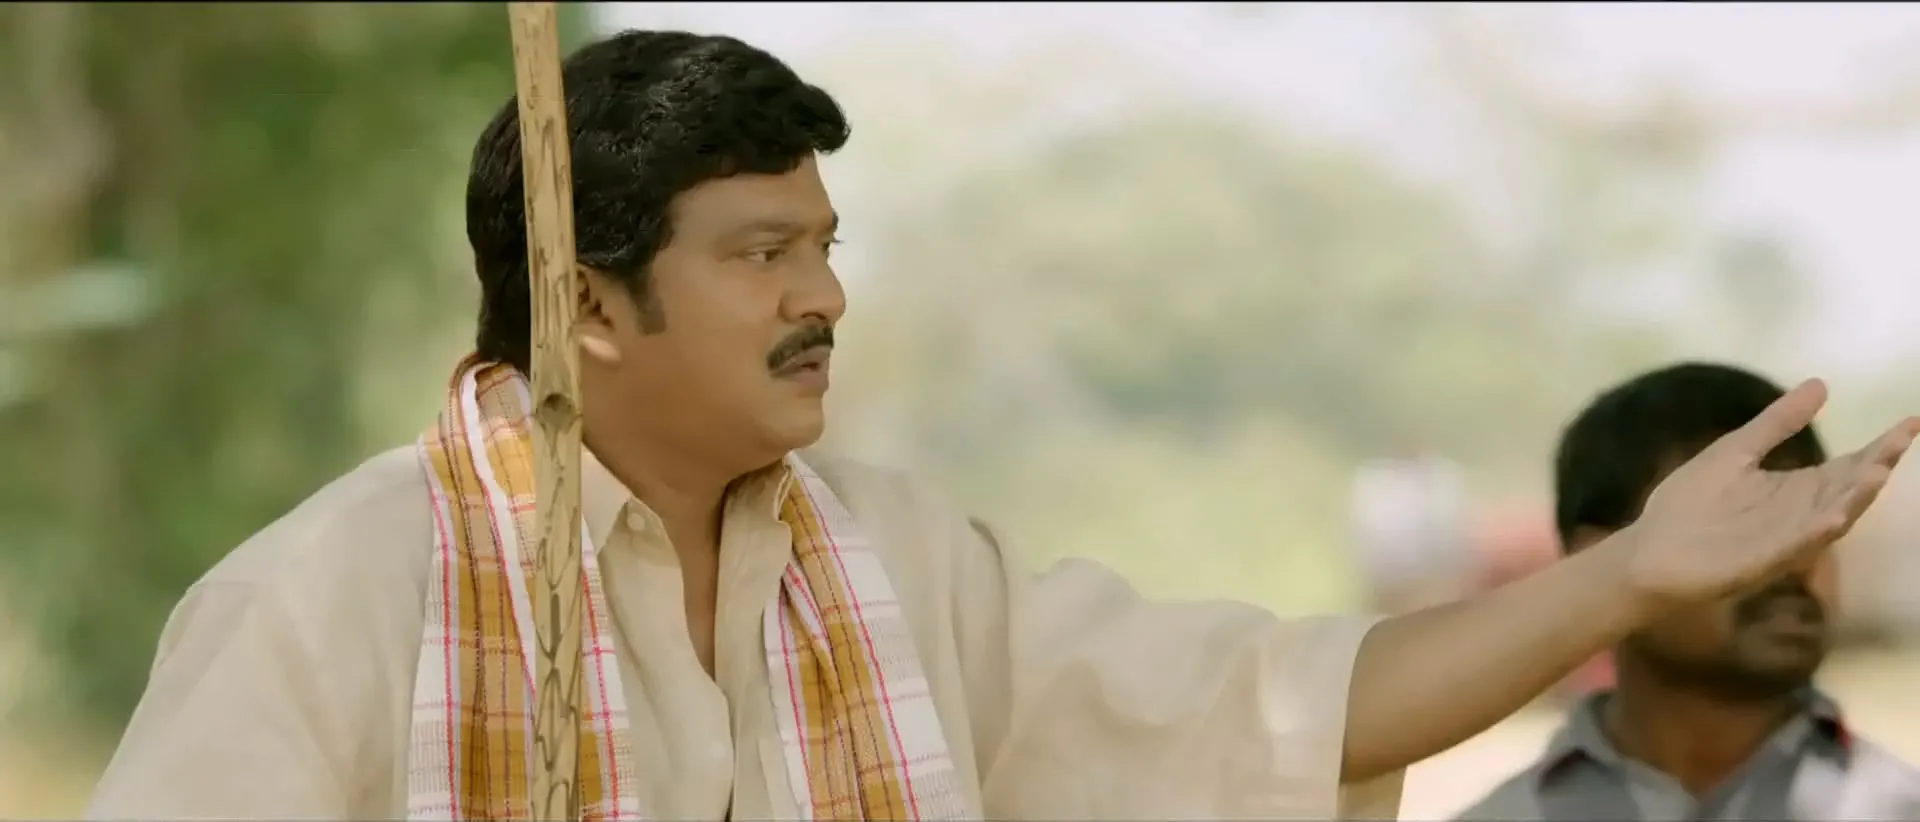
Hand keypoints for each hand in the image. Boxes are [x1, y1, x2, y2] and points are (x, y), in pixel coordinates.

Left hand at [1625, 378, 1919, 610]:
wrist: (1647, 551)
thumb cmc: (1689, 504)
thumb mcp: (1735, 452)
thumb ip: (1777, 423)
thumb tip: (1821, 384)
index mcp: (1795, 489)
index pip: (1847, 466)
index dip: (1879, 447)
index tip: (1911, 422)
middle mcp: (1798, 515)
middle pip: (1846, 490)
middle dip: (1874, 468)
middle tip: (1899, 442)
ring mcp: (1781, 540)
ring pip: (1829, 519)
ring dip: (1853, 498)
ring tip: (1877, 473)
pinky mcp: (1758, 562)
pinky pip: (1794, 548)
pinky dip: (1815, 533)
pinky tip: (1835, 516)